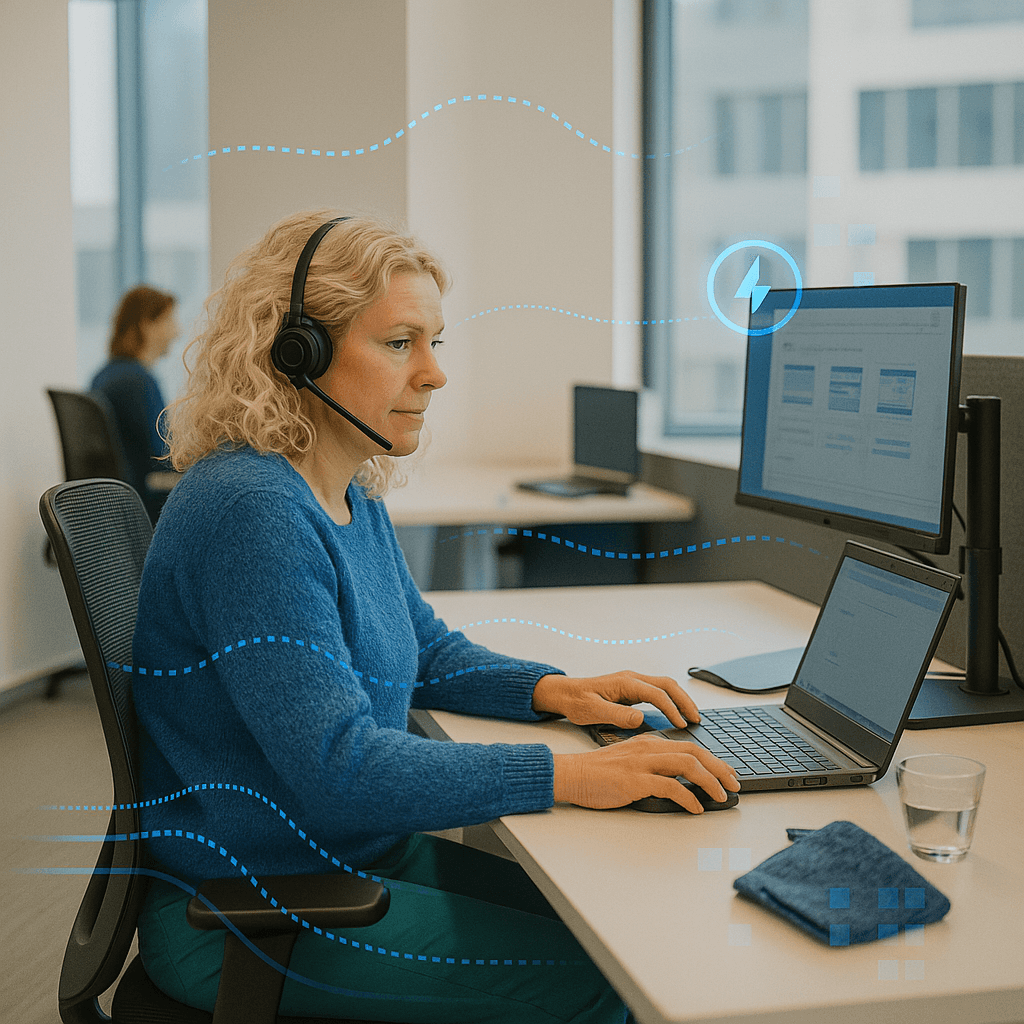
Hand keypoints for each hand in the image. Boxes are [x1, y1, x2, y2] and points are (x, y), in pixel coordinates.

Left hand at [532, 670, 699, 729]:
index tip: (682, 724)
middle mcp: (632, 679)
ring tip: (692, 717)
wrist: (565, 693)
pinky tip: (676, 714)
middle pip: (667, 684)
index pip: (656, 693)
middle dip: (684, 701)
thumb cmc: (576, 701)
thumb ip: (616, 715)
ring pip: (665, 686)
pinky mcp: (632, 690)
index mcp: (625, 683)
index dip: (672, 708)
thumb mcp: (592, 711)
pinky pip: (658, 692)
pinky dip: (671, 701)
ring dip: (680, 700)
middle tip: (697, 719)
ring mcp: (633, 683)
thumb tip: (639, 719)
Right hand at [552, 734, 740, 812]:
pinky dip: (689, 798)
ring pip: (688, 765)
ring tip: (721, 796)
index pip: (689, 746)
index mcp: (649, 742)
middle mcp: (649, 748)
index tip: (727, 773)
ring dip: (710, 782)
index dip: (713, 760)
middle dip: (720, 769)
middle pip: (695, 753)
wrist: (572, 774)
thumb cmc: (598, 773)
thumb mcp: (630, 762)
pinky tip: (695, 808)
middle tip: (734, 784)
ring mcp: (642, 763)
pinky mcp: (635, 780)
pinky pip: (671, 787)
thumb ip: (653, 766)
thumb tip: (679, 782)